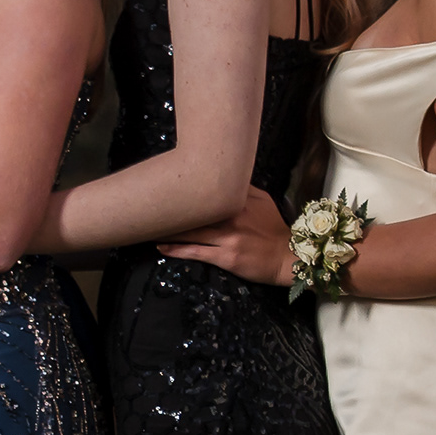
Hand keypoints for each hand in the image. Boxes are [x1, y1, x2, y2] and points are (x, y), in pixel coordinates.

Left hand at [160, 184, 294, 286]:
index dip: (185, 186)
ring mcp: (228, 237)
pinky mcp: (226, 256)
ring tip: (148, 226)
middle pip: (194, 210)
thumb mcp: (262, 201)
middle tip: (147, 205)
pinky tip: (161, 247)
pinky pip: (196, 252)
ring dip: (168, 230)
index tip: (166, 184)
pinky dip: (176, 249)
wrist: (288, 257)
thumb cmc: (272, 229)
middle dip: (170, 208)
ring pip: (191, 231)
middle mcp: (232, 216)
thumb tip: (220, 177)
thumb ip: (242, 189)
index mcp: (239, 201)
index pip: (207, 189)